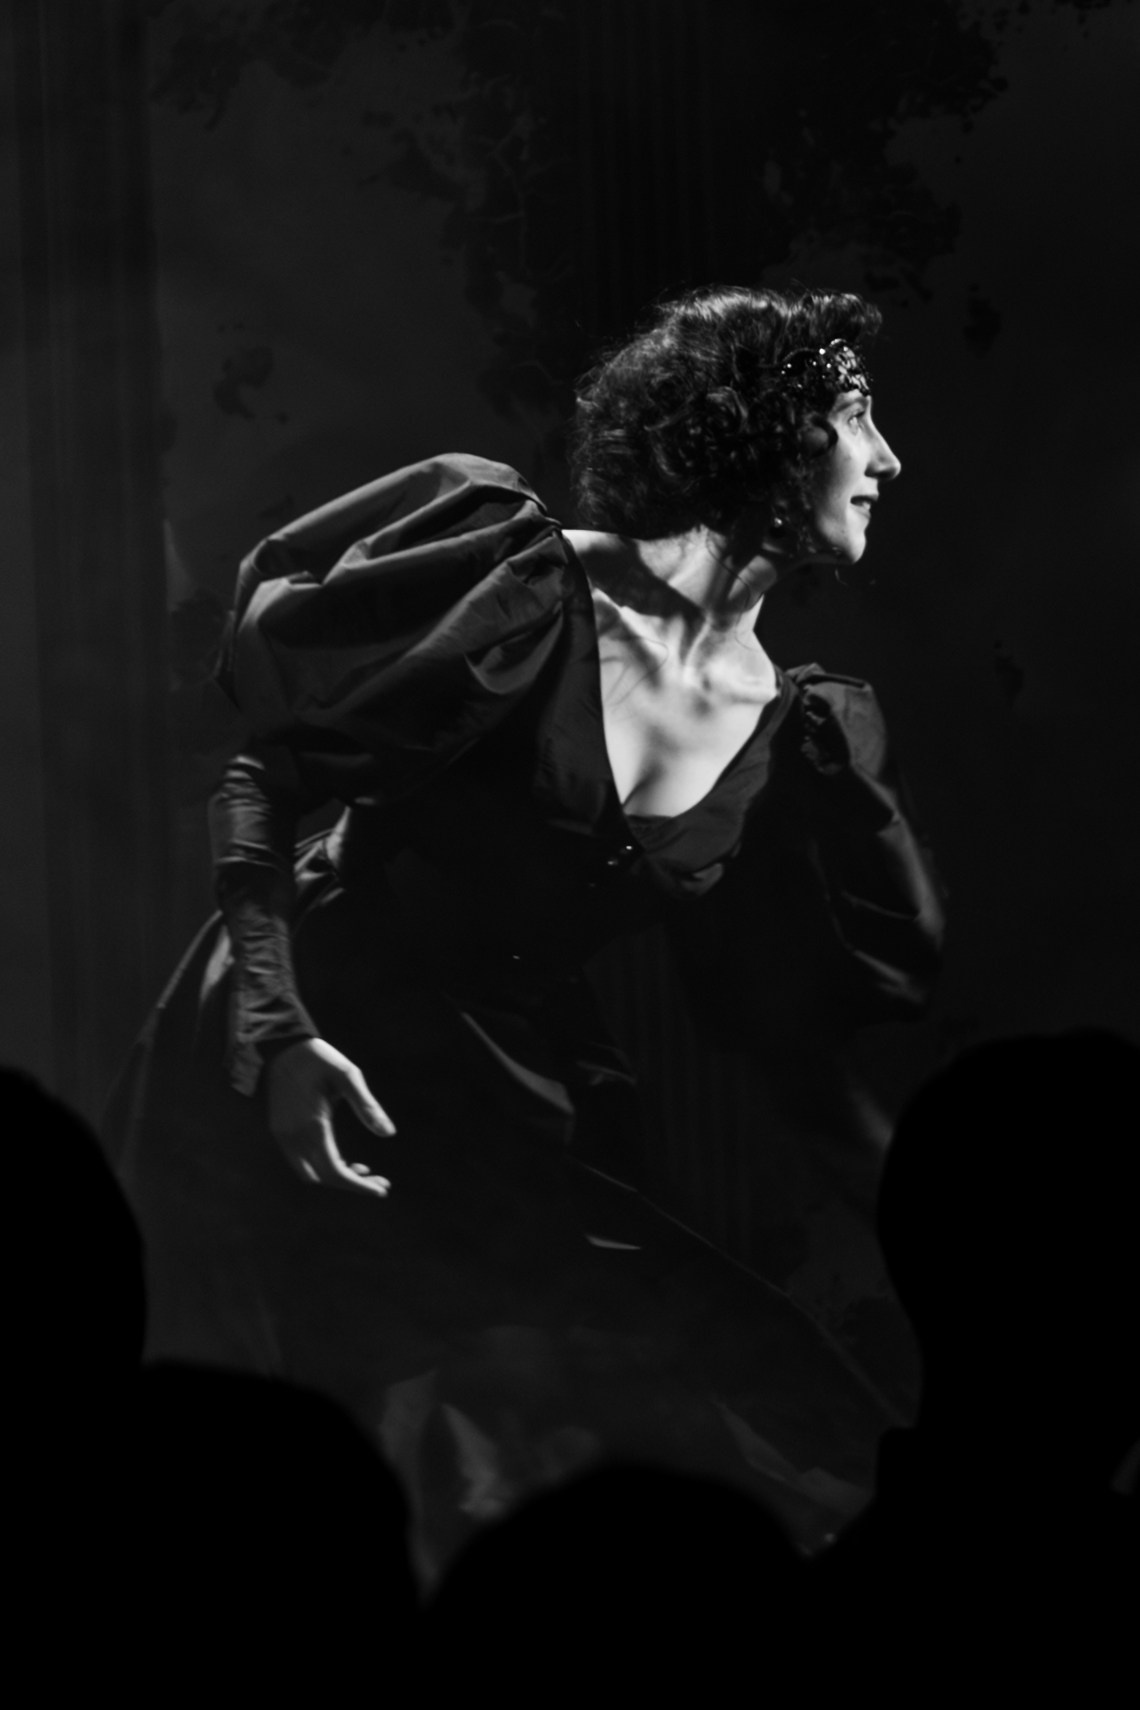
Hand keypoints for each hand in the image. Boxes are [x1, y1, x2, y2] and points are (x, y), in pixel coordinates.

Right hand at [265, 1038, 395, 1197]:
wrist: (281, 1046)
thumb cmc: (318, 1057)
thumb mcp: (347, 1075)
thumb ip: (367, 1106)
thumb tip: (389, 1133)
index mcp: (313, 1126)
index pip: (335, 1172)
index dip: (359, 1186)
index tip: (382, 1190)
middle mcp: (294, 1136)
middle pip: (323, 1177)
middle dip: (352, 1184)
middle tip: (380, 1181)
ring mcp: (283, 1134)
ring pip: (310, 1173)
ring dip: (336, 1176)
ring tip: (365, 1170)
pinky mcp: (279, 1129)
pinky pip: (300, 1160)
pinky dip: (322, 1165)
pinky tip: (342, 1158)